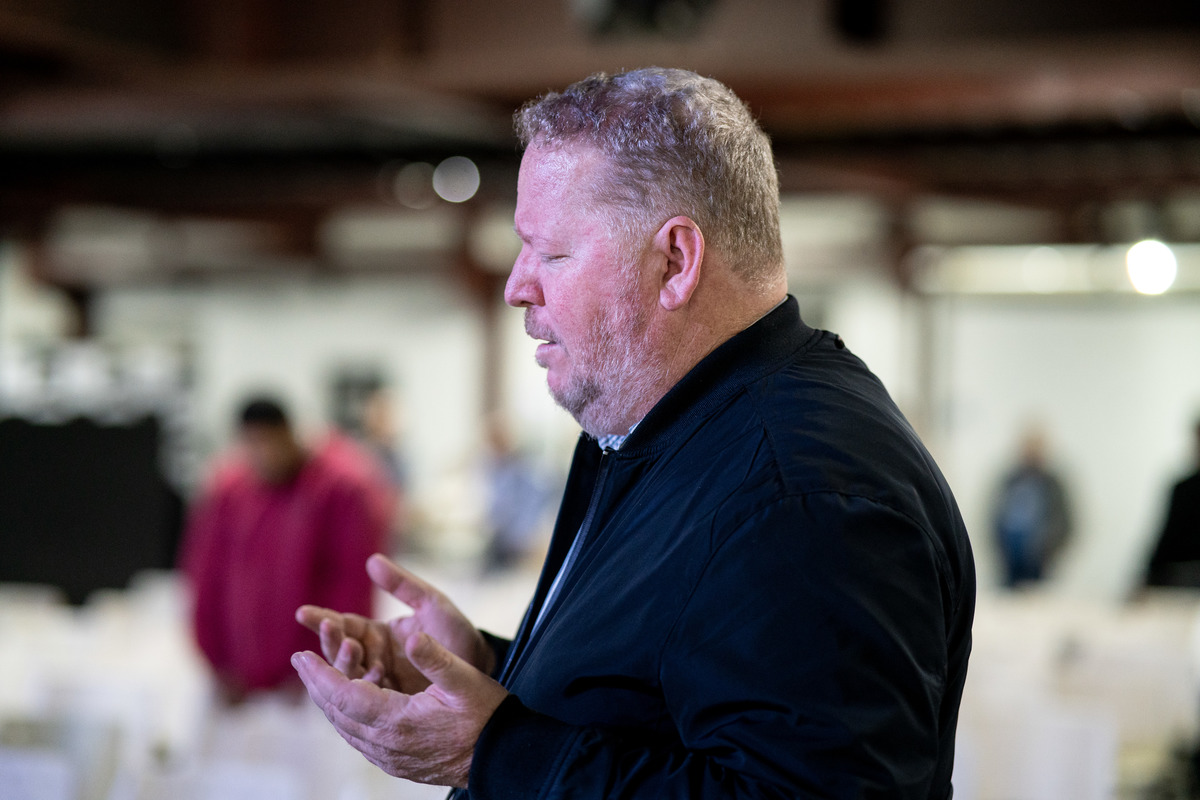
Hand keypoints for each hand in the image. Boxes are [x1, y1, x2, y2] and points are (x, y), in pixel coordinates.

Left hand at [292, 631, 507, 787]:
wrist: (503, 757)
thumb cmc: (488, 715)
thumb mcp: (465, 680)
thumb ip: (435, 658)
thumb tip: (411, 637)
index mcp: (398, 721)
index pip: (343, 696)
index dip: (319, 675)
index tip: (300, 655)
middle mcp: (387, 745)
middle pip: (337, 714)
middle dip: (318, 685)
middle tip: (304, 661)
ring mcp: (391, 758)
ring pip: (346, 728)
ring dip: (331, 701)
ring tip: (323, 676)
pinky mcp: (398, 763)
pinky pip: (361, 739)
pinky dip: (348, 716)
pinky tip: (351, 702)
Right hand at [296, 553, 495, 692]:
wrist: (484, 669)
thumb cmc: (457, 633)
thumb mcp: (432, 603)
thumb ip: (403, 584)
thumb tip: (371, 560)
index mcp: (378, 634)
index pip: (344, 626)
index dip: (323, 620)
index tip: (303, 613)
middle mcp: (374, 658)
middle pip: (341, 652)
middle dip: (331, 641)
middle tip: (329, 629)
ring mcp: (382, 682)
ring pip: (351, 677)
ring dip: (345, 664)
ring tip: (351, 649)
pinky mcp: (393, 704)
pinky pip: (370, 698)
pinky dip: (363, 689)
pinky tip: (365, 681)